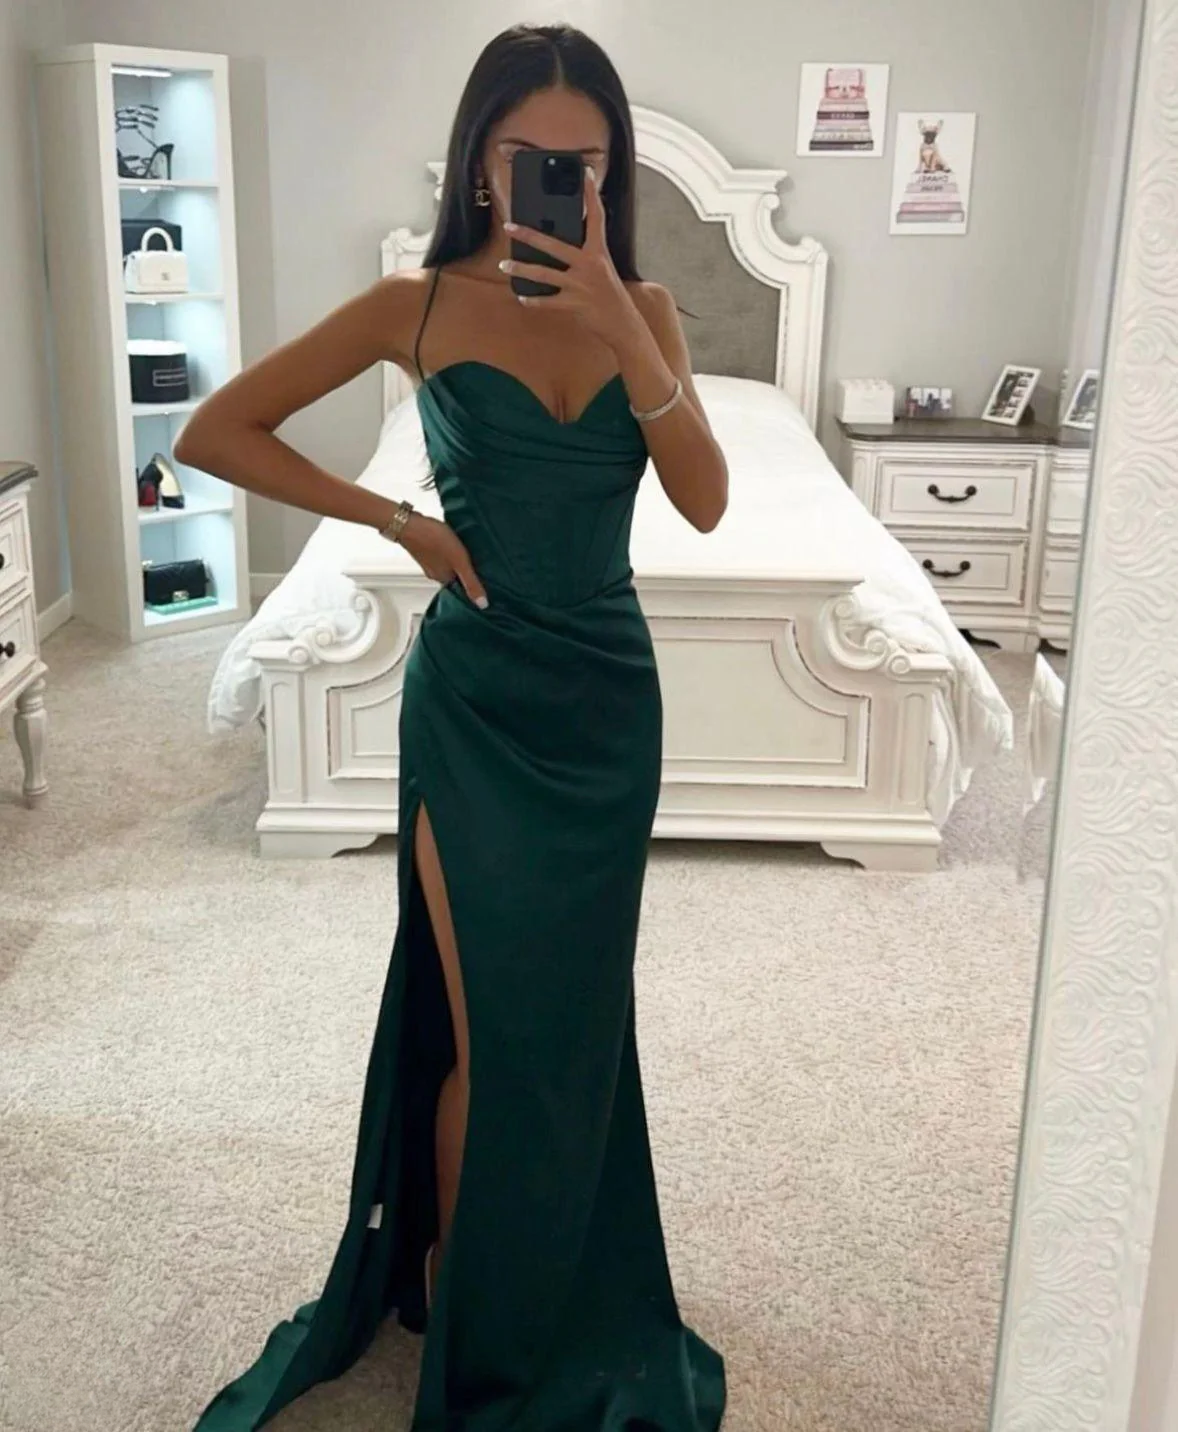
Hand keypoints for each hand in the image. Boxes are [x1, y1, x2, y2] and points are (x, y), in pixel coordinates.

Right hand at [398, 512, 488, 607]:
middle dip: (466, 572)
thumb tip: (482, 604)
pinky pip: (441, 555)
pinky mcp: (424, 549)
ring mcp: (428, 562)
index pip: (462, 588)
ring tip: (469, 553)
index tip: (486, 579)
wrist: (407, 522)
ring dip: (457, 561)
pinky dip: (449, 552)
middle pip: (455, 577)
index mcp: (443, 580)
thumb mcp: (459, 561)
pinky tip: (454, 544)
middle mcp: (434, 574)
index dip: (474, 584)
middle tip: (480, 564)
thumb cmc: (433, 539)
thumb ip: (471, 582)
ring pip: (447, 566)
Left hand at [499, 166, 638, 348]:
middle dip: (529, 235)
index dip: (590, 195)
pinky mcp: (575, 304)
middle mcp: (590, 265)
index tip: (583, 174)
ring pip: (544, 274)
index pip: (596, 217)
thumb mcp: (602, 267)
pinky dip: (534, 301)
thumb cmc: (609, 293)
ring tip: (504, 266)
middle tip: (509, 227)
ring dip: (522, 270)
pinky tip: (522, 297)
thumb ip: (585, 252)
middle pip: (554, 245)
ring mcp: (581, 285)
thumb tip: (560, 238)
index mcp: (599, 252)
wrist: (622, 323)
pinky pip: (548, 302)